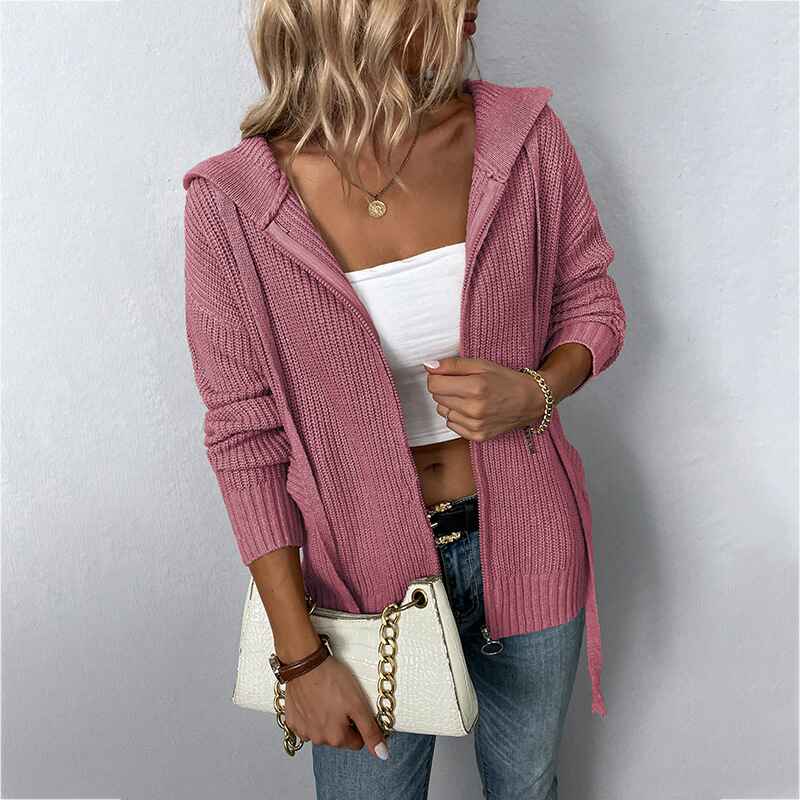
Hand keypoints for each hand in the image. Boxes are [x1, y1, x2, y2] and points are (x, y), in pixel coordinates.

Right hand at [283, 655, 388, 759]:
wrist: (305, 663)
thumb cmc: (331, 679)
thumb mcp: (358, 704)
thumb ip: (370, 732)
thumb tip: (382, 754)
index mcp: (335, 737)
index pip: (357, 742)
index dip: (360, 725)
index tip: (356, 709)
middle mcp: (317, 739)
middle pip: (339, 737)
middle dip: (343, 722)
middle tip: (342, 700)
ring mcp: (302, 730)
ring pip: (322, 731)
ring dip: (326, 719)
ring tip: (327, 697)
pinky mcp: (292, 719)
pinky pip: (306, 723)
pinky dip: (310, 714)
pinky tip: (313, 699)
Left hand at [423, 356, 550, 441]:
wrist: (531, 400)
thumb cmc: (506, 379)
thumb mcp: (481, 364)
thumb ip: (453, 364)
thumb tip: (428, 366)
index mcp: (475, 387)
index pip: (434, 384)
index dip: (436, 377)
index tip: (445, 375)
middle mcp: (474, 409)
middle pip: (437, 398)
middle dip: (445, 389)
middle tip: (462, 385)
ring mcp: (476, 425)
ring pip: (443, 412)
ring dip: (451, 404)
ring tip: (469, 398)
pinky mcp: (478, 436)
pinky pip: (452, 425)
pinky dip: (458, 417)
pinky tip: (472, 410)